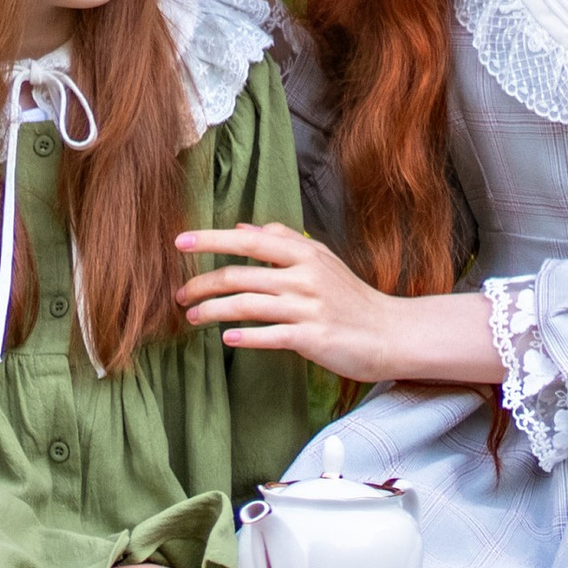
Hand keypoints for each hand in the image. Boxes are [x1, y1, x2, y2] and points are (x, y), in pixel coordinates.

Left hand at [174, 221, 502, 390]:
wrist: (389, 333)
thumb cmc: (351, 297)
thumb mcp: (322, 260)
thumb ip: (285, 242)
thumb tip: (243, 230)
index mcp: (304, 253)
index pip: (248, 241)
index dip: (210, 240)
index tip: (179, 242)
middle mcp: (304, 276)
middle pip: (239, 274)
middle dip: (202, 283)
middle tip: (178, 293)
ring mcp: (308, 307)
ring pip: (247, 304)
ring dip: (213, 311)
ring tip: (192, 317)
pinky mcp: (312, 338)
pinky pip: (268, 335)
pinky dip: (244, 336)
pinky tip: (226, 338)